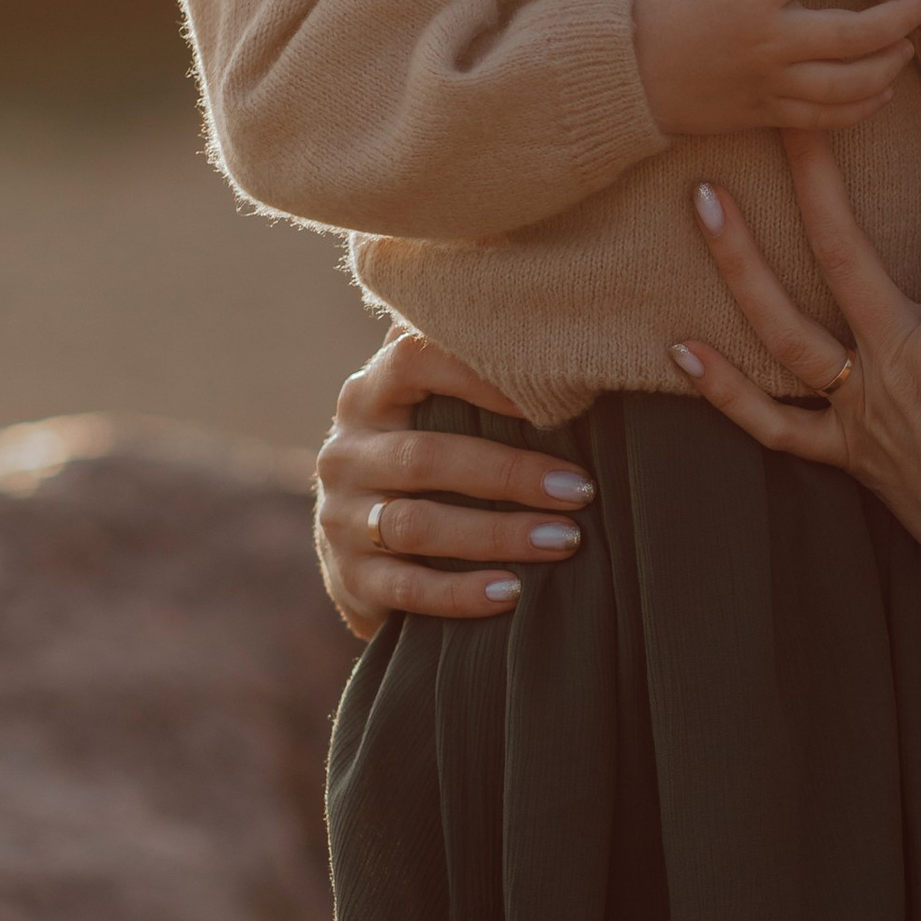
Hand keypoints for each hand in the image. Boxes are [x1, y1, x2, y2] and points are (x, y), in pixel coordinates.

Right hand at [313, 328, 594, 636]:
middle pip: (426, 457)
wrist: (363, 555)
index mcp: (369, 394)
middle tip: (580, 489)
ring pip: (418, 525)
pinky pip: (408, 589)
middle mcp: (346, 452)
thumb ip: (470, 370)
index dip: (478, 373)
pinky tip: (514, 593)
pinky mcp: (349, 579)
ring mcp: (340, 518)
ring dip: (498, 534)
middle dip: (510, 474)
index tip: (551, 397)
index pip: (411, 359)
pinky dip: (462, 593)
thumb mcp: (434, 412)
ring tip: (564, 541)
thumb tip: (563, 326)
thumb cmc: (430, 464)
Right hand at [632, 0, 918, 138]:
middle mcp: (768, 41)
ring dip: (888, 65)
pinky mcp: (768, 114)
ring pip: (848, 82)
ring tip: (908, 46)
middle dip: (900, 16)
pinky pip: (825, 118)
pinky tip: (881, 92)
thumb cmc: (657, 16)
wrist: (626, 80)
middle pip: (852, 33)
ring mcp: (771, 83)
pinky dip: (859, 108)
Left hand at [671, 137, 920, 721]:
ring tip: (701, 202)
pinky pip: (776, 426)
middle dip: (814, 176)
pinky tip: (681, 350)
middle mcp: (895, 370)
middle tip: (786, 112)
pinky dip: (725, 392)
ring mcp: (864, 415)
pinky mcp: (852, 459)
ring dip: (739, 264)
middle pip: (841, 254)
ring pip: (785, 331)